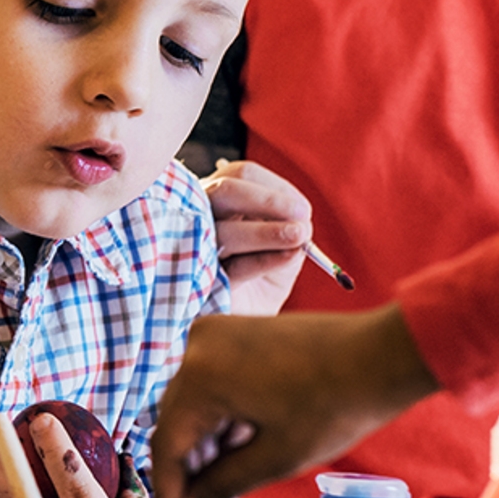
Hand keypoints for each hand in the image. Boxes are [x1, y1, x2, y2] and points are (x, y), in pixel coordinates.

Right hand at [153, 307, 438, 497]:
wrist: (383, 356)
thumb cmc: (334, 407)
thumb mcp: (275, 459)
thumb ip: (221, 484)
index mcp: (200, 375)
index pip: (168, 444)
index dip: (168, 492)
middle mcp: (196, 347)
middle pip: (179, 424)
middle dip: (193, 475)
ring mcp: (216, 336)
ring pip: (198, 408)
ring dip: (211, 452)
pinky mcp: (235, 335)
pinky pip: (214, 387)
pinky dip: (224, 423)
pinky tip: (240, 459)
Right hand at [203, 160, 309, 314]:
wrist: (245, 322)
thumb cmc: (262, 275)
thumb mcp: (282, 245)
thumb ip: (290, 227)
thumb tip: (300, 220)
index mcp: (217, 199)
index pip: (239, 174)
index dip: (274, 188)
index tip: (303, 210)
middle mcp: (199, 217)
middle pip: (225, 191)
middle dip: (269, 201)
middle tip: (303, 219)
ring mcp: (195, 250)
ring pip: (225, 232)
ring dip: (268, 232)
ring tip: (299, 238)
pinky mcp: (202, 285)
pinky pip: (233, 268)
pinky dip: (265, 260)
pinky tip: (289, 257)